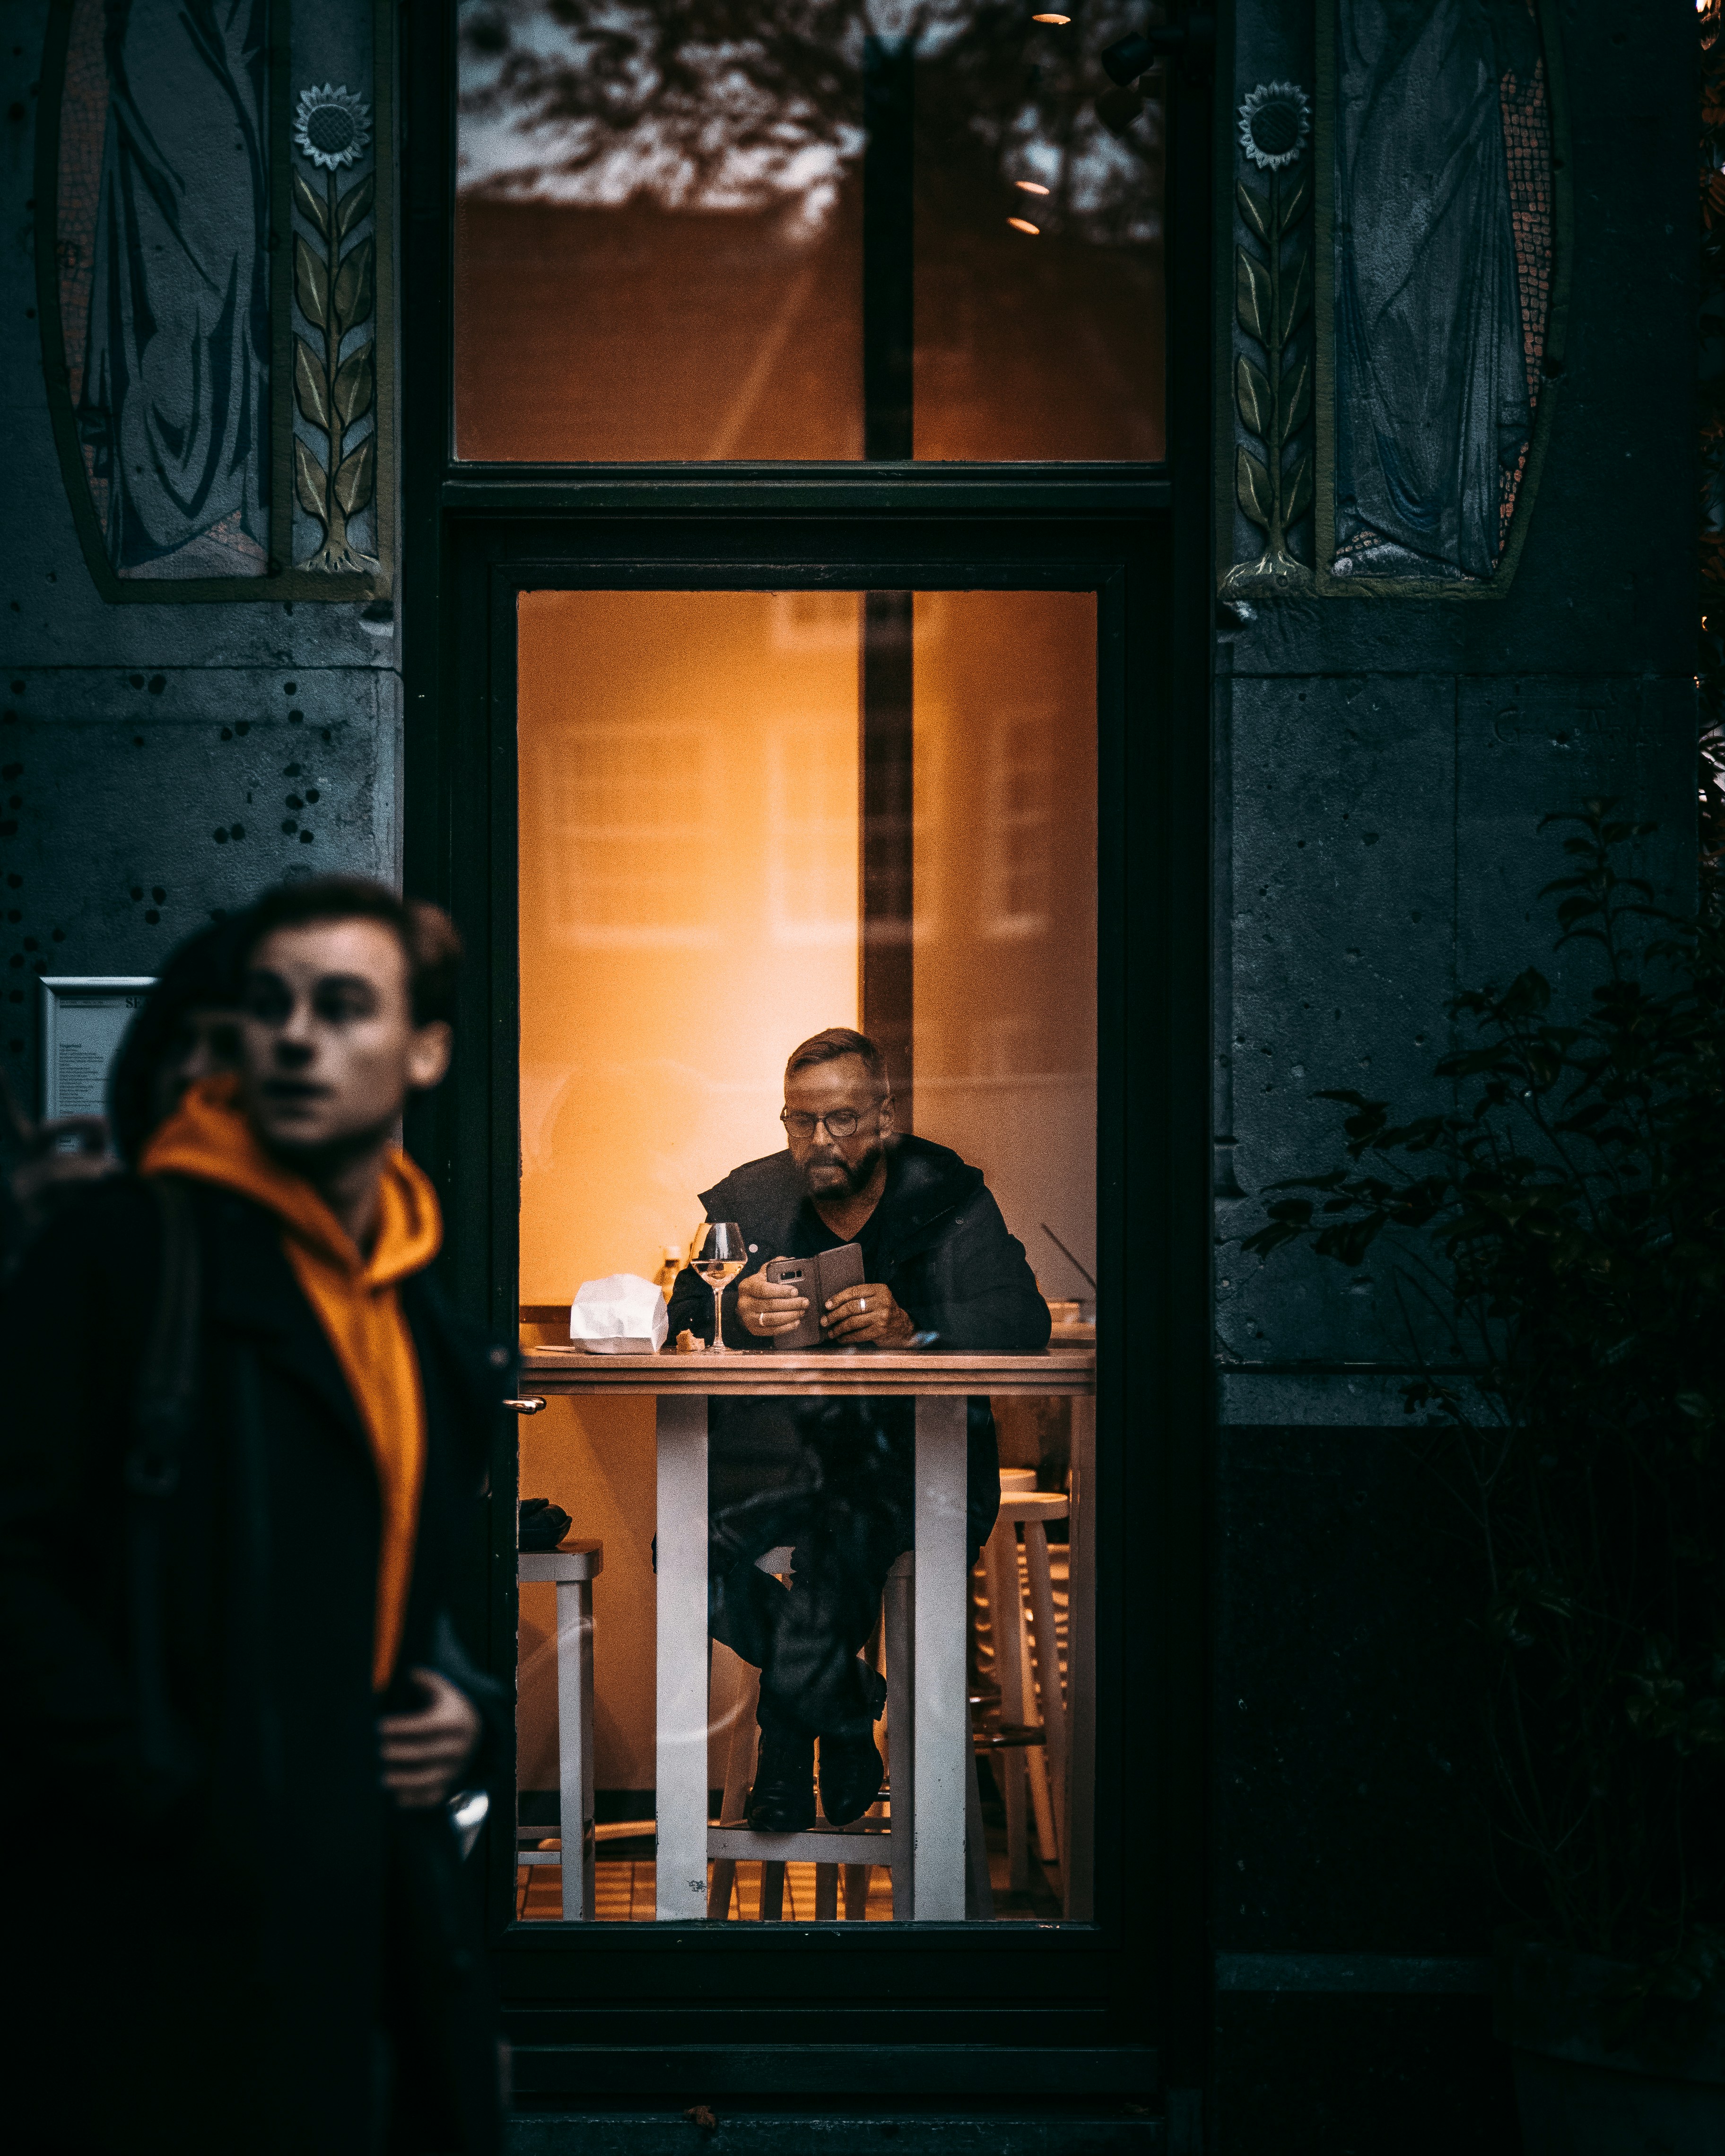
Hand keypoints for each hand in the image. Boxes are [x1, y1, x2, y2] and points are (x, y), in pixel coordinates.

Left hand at [379, 1666, 481, 1808]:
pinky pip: (434, 1797)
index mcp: (455, 1721)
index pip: (426, 1725)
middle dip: (399, 1754)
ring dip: (404, 1781)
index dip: (402, 1727)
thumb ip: (425, 1680)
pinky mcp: (451, 1785)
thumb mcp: (443, 1690)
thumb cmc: (449, 1708)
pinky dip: (415, 1800)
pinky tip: (396, 1798)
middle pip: (425, 1753)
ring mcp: (455, 1769)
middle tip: (377, 1752)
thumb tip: (409, 1672)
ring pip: (429, 1779)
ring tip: (382, 1779)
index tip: (379, 1726)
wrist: (478, 1731)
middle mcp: (458, 1747)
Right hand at [737, 1267, 807, 1338]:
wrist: (746, 1303)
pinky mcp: (754, 1329)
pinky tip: (796, 1321)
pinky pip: (772, 1330)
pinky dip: (786, 1327)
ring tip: (802, 1311)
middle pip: (770, 1305)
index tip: (795, 1291)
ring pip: (772, 1319)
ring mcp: (748, 1318)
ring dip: (791, 1315)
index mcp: (747, 1286)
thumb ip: (776, 1264)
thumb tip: (791, 1260)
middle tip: (805, 1302)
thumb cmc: (759, 1286)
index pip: (764, 1289)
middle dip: (791, 1304)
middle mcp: (744, 1303)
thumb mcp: (764, 1273)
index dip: (781, 1291)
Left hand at [821, 1281, 914, 1346]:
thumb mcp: (875, 1298)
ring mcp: (882, 1317)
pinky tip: (840, 1339)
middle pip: (851, 1307)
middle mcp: (882, 1301)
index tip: (827, 1306)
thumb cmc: (882, 1311)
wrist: (902, 1327)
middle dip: (834, 1315)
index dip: (838, 1298)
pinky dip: (846, 1338)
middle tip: (824, 1321)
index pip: (854, 1291)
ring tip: (831, 1332)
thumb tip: (832, 1305)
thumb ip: (859, 1297)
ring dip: (838, 1328)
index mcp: (879, 1289)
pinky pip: (858, 1335)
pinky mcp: (880, 1331)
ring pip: (853, 1322)